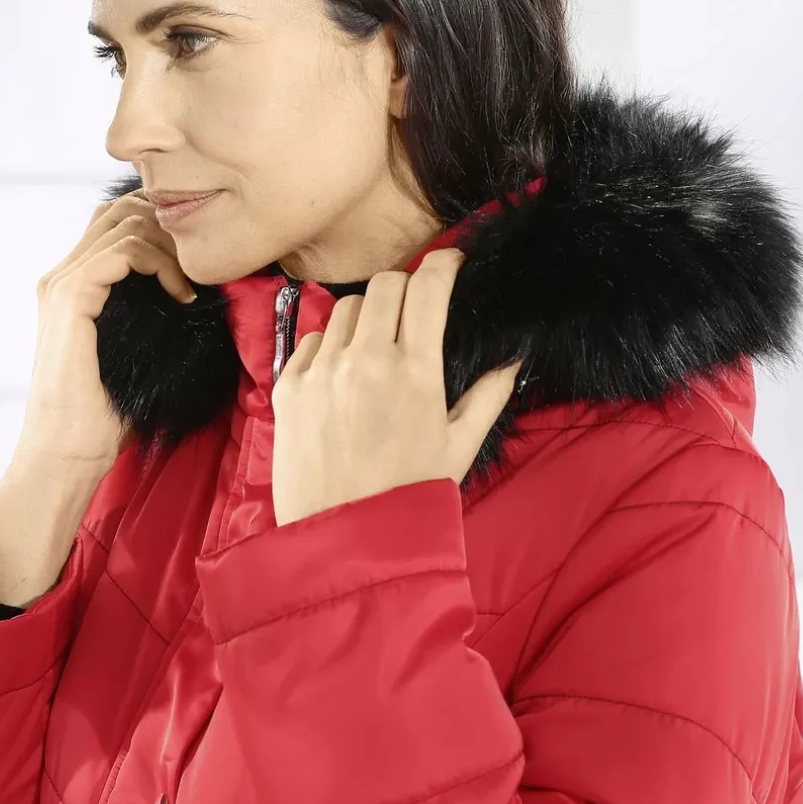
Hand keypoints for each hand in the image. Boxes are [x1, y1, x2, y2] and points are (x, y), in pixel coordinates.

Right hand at [19, 188, 196, 471]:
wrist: (67, 453)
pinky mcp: (70, 298)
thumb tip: (193, 299)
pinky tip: (181, 295)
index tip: (198, 266)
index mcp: (72, 287)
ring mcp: (61, 285)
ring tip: (193, 285)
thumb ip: (148, 318)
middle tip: (201, 265)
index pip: (116, 224)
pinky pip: (123, 250)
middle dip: (168, 225)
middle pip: (118, 211)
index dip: (162, 229)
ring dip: (170, 246)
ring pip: (124, 223)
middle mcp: (61, 277)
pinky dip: (160, 263)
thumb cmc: (102, 416)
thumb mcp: (134, 354)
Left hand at [270, 248, 523, 525]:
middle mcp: (366, 360)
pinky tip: (344, 375)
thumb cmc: (408, 496)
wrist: (344, 539)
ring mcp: (323, 371)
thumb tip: (513, 359)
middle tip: (415, 307)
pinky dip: (332, 345)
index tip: (450, 263)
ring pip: (347, 308)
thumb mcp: (459, 447)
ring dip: (368, 316)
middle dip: (406, 286)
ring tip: (378, 347)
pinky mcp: (289, 387)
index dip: (443, 263)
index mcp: (415, 371)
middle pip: (386, 284)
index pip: (428, 286)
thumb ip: (488, 396)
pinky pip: (313, 339)